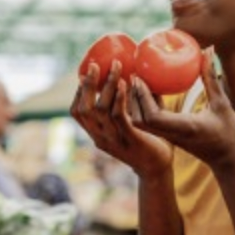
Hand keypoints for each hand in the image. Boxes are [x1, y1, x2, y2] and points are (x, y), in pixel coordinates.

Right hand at [70, 60, 172, 177]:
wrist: (157, 169)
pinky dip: (119, 97)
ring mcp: (114, 140)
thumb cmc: (144, 144)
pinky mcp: (130, 139)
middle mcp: (101, 138)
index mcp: (97, 135)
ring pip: (100, 109)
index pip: (77, 113)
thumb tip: (124, 81)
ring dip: (107, 85)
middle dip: (88, 85)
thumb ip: (120, 109)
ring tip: (116, 67)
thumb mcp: (125, 127)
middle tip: (95, 65)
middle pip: (84, 109)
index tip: (84, 74)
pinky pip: (119, 116)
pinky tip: (124, 83)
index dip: (78, 93)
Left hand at [130, 47, 234, 169]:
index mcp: (184, 127)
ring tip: (138, 79)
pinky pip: (150, 122)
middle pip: (141, 119)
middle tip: (134, 73)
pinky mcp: (169, 136)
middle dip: (133, 97)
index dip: (142, 97)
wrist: (229, 161)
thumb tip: (208, 50)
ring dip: (136, 103)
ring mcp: (168, 137)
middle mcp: (172, 134)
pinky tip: (149, 89)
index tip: (139, 78)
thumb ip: (211, 78)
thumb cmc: (229, 134)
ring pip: (142, 123)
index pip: (153, 117)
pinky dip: (146, 107)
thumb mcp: (222, 103)